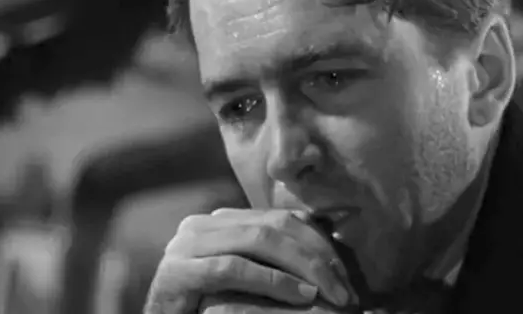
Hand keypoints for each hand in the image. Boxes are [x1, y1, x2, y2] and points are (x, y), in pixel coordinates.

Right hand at [144, 208, 353, 313]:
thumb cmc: (207, 308)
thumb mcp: (244, 276)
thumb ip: (268, 254)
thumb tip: (318, 230)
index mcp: (219, 221)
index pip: (278, 217)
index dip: (316, 240)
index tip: (344, 268)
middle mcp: (201, 224)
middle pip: (273, 225)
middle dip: (315, 254)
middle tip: (343, 284)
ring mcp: (186, 244)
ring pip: (257, 240)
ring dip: (301, 266)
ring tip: (328, 290)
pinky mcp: (178, 271)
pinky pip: (233, 268)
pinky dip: (273, 280)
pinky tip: (300, 295)